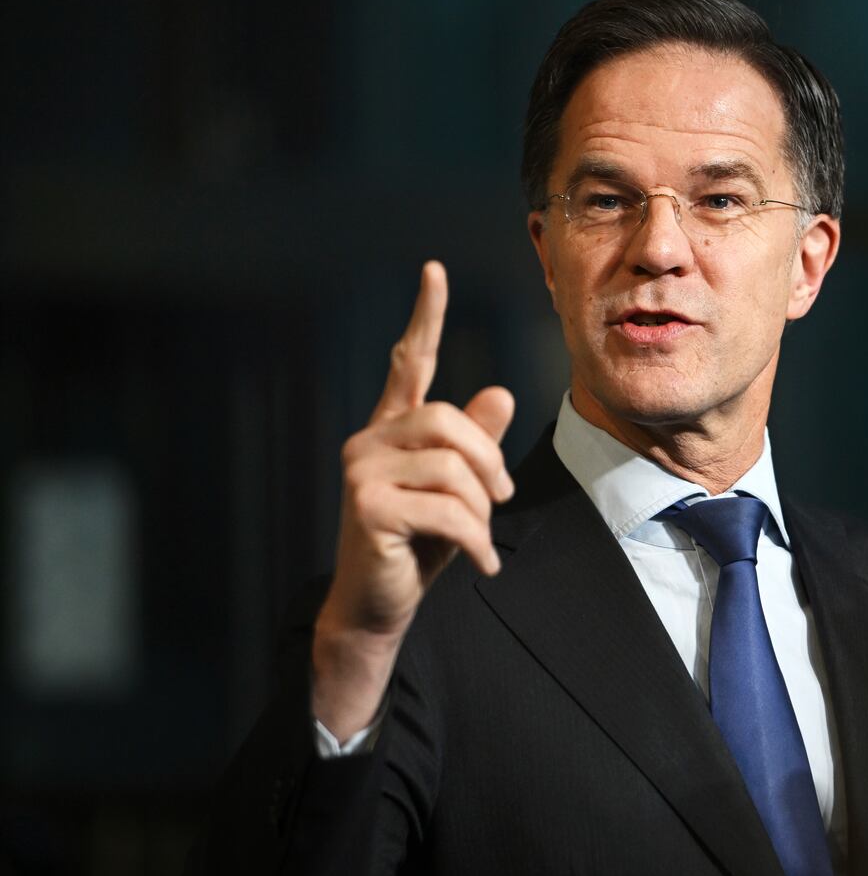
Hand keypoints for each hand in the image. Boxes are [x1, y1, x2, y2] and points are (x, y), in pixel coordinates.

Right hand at [313, 261, 514, 738]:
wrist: (379, 605)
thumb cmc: (420, 546)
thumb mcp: (460, 493)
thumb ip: (476, 445)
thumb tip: (497, 394)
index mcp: (392, 429)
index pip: (407, 362)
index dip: (424, 317)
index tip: (434, 270)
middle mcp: (369, 439)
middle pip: (449, 421)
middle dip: (488, 464)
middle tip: (499, 503)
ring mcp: (360, 470)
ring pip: (453, 467)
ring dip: (481, 510)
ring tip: (477, 540)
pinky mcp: (366, 506)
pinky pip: (447, 508)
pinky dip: (475, 540)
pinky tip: (480, 564)